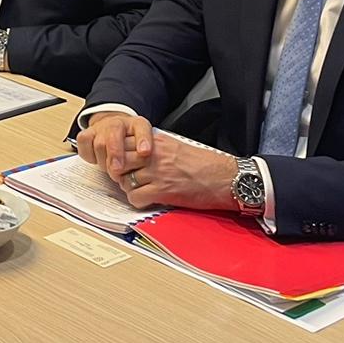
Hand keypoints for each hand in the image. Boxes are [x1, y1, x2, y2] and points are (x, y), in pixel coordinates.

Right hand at [75, 112, 153, 182]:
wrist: (112, 128)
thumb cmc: (131, 139)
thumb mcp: (145, 142)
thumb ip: (147, 146)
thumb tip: (145, 153)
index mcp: (135, 124)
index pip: (140, 129)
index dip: (142, 140)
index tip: (145, 153)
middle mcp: (116, 123)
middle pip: (113, 137)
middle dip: (115, 154)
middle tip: (118, 170)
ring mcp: (99, 128)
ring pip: (98, 145)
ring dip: (104, 161)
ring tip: (112, 171)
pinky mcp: (85, 134)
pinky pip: (83, 144)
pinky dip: (89, 155)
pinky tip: (97, 161)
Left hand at [115, 135, 236, 210]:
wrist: (225, 178)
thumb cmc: (205, 164)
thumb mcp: (177, 146)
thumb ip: (157, 146)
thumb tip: (139, 150)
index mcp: (157, 142)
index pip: (123, 142)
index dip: (118, 152)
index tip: (121, 160)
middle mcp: (154, 155)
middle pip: (119, 160)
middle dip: (118, 170)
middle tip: (124, 176)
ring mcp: (157, 173)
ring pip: (124, 179)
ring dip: (127, 186)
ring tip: (136, 188)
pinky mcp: (163, 191)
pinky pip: (135, 197)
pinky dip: (136, 200)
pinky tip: (145, 199)